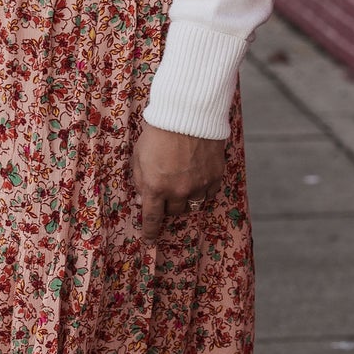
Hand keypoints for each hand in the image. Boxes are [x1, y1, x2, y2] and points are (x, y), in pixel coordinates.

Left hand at [131, 121, 225, 243]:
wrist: (188, 114)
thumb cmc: (158, 132)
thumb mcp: (139, 155)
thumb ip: (139, 179)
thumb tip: (142, 198)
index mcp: (155, 187)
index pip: (152, 218)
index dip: (150, 232)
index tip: (149, 240)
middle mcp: (178, 191)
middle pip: (174, 212)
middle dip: (168, 205)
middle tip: (166, 191)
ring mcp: (198, 185)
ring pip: (193, 205)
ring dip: (185, 199)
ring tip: (183, 185)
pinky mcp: (214, 176)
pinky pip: (209, 194)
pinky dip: (202, 191)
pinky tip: (198, 179)